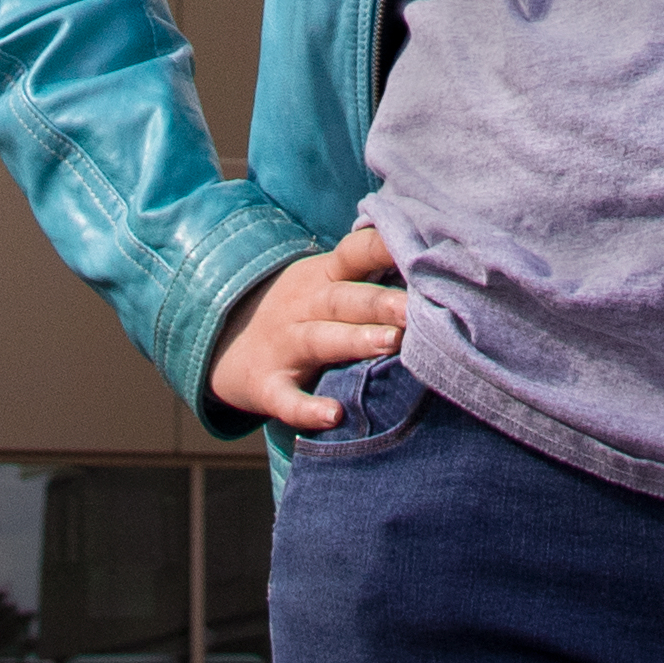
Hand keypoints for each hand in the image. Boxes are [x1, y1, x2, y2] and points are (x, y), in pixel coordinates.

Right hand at [206, 219, 407, 430]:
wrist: (226, 342)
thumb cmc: (305, 310)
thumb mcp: (328, 281)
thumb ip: (371, 271)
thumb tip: (437, 262)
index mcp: (324, 276)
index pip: (355, 252)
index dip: (384, 246)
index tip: (421, 247)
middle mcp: (304, 306)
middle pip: (344, 299)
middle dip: (382, 302)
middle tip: (418, 308)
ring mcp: (284, 345)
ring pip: (321, 340)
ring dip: (356, 341)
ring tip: (393, 344)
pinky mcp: (268, 385)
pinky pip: (286, 398)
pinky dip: (307, 409)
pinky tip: (334, 416)